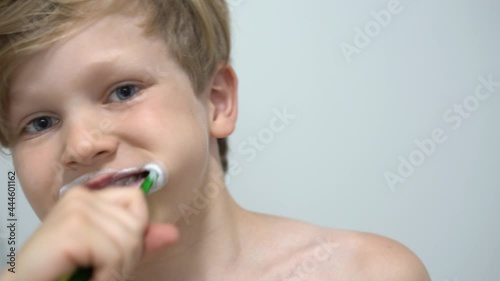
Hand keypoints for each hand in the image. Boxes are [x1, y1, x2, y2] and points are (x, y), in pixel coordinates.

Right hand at [1, 186, 177, 280]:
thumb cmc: (61, 270)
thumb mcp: (108, 255)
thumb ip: (137, 242)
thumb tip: (173, 233)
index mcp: (89, 197)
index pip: (137, 200)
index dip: (135, 231)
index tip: (116, 253)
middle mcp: (82, 197)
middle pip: (136, 222)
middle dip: (127, 257)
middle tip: (102, 270)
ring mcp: (75, 209)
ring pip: (129, 239)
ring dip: (116, 269)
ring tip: (95, 274)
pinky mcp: (71, 228)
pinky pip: (113, 252)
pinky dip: (107, 275)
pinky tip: (92, 278)